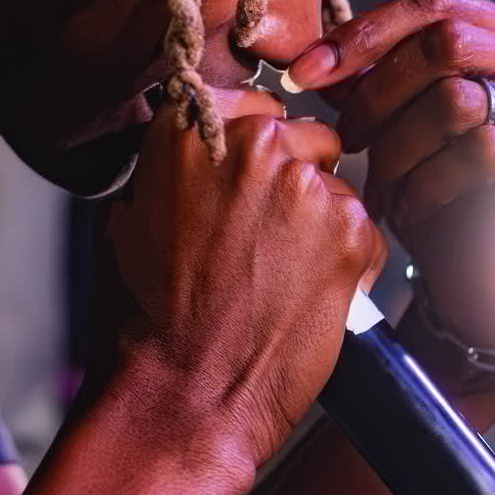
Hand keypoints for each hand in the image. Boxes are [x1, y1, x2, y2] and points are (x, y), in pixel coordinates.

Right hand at [90, 88, 384, 476]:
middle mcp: (254, 143)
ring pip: (334, 181)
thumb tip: (200, 147)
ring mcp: (307, 186)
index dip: (252, 143)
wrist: (183, 392)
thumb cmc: (148, 312)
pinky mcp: (352, 233)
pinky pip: (364, 227)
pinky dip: (347, 257)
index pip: (250, 102)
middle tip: (266, 231)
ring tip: (284, 268)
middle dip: (291, 174)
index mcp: (193, 128)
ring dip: (318, 215)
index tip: (247, 174)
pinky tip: (310, 290)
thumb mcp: (129, 211)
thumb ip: (173, 162)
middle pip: (301, 133)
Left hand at [286, 0, 494, 354]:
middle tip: (346, 137)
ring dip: (398, 146)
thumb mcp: (396, 122)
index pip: (431, 1)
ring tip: (378, 187)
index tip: (303, 72)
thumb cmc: (435, 190)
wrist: (484, 280)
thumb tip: (313, 56)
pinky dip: (428, 181)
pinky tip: (406, 209)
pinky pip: (482, 152)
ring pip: (457, 97)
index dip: (361, 33)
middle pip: (445, 41)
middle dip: (377, 90)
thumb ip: (369, 78)